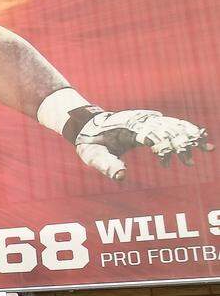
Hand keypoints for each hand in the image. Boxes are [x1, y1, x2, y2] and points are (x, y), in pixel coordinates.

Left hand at [74, 109, 211, 180]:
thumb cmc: (90, 143)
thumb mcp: (93, 156)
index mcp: (128, 126)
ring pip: (173, 124)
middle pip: (168, 128)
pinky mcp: (150, 121)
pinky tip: (201, 139)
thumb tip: (122, 177)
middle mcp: (140, 119)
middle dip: (183, 144)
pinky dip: (187, 131)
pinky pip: (172, 124)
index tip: (173, 162)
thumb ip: (107, 165)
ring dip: (190, 136)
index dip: (166, 147)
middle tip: (191, 162)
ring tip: (207, 149)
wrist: (87, 125)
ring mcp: (146, 118)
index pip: (153, 135)